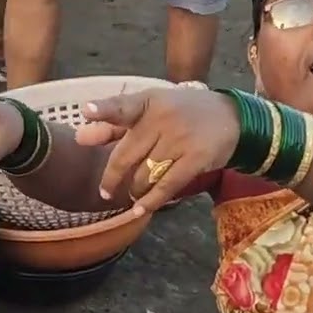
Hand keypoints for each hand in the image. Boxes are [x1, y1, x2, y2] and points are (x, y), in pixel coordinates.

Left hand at [75, 86, 238, 214]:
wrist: (232, 117)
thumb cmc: (182, 114)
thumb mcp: (150, 111)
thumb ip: (114, 125)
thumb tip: (81, 138)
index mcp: (148, 102)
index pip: (123, 106)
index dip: (104, 110)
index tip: (86, 111)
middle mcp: (163, 118)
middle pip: (127, 155)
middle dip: (113, 177)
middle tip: (105, 191)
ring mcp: (180, 138)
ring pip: (145, 174)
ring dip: (135, 189)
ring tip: (134, 192)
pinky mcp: (196, 158)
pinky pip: (167, 185)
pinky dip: (151, 201)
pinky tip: (139, 210)